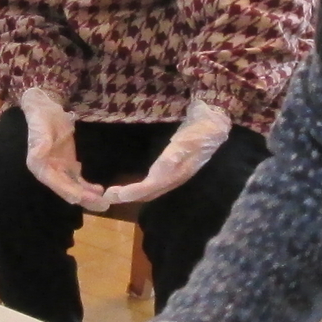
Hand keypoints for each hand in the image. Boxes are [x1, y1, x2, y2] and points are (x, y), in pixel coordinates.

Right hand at [17, 86, 110, 210]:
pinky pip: (78, 180)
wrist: (46, 110)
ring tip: (104, 203)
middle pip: (67, 189)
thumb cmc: (41, 119)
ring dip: (88, 196)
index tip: (81, 197)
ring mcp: (59, 170)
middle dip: (83, 198)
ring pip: (74, 188)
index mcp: (39, 166)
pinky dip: (88, 187)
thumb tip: (39, 154)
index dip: (68, 191)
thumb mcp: (40, 128)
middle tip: (102, 205)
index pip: (55, 182)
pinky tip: (99, 190)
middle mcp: (48, 172)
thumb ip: (41, 142)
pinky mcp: (68, 166)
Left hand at [103, 97, 232, 207]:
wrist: (214, 124)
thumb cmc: (200, 130)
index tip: (114, 195)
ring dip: (134, 194)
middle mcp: (174, 178)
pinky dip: (141, 187)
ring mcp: (174, 175)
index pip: (150, 187)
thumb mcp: (189, 139)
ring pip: (151, 191)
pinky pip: (154, 183)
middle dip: (128, 197)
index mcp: (175, 172)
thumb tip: (166, 166)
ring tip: (116, 194)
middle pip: (149, 193)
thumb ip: (178, 152)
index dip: (132, 193)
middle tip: (108, 197)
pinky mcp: (172, 169)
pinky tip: (134, 184)